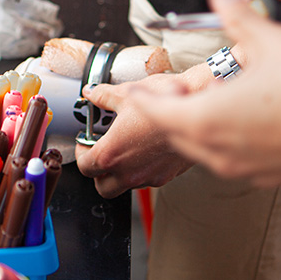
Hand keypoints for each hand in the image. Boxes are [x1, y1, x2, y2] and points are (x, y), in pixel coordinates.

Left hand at [75, 73, 199, 197]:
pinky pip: (148, 179)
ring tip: (126, 149)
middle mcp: (130, 171)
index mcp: (112, 153)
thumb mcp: (128, 93)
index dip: (81, 153)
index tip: (86, 142)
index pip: (85, 166)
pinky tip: (147, 149)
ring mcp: (150, 176)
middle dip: (98, 172)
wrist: (200, 104)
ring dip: (121, 172)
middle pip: (103, 187)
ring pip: (126, 185)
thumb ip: (104, 96)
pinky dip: (143, 169)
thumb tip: (92, 93)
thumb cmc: (165, 99)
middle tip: (101, 153)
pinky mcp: (168, 175)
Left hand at [125, 0, 280, 185]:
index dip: (136, 98)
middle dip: (168, 112)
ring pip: (210, 149)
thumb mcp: (274, 40)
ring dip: (201, 127)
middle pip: (178, 133)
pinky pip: (241, 159)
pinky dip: (234, 140)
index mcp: (210, 120)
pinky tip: (251, 122)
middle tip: (162, 96)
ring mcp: (251, 169)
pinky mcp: (279, 176)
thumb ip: (240, 16)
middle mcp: (224, 152)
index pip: (155, 111)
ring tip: (205, 105)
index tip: (122, 93)